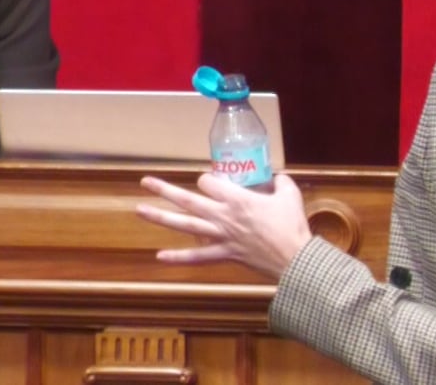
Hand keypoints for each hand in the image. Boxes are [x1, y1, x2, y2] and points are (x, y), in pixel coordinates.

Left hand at [136, 172, 312, 279]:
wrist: (295, 259)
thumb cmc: (292, 226)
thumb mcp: (289, 195)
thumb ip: (280, 182)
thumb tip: (277, 176)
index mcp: (237, 198)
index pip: (209, 182)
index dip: (208, 179)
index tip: (212, 181)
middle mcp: (223, 215)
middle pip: (188, 199)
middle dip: (165, 189)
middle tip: (145, 182)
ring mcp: (221, 235)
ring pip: (185, 224)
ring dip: (161, 217)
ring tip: (140, 210)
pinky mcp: (224, 254)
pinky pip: (198, 256)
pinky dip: (179, 257)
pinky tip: (160, 256)